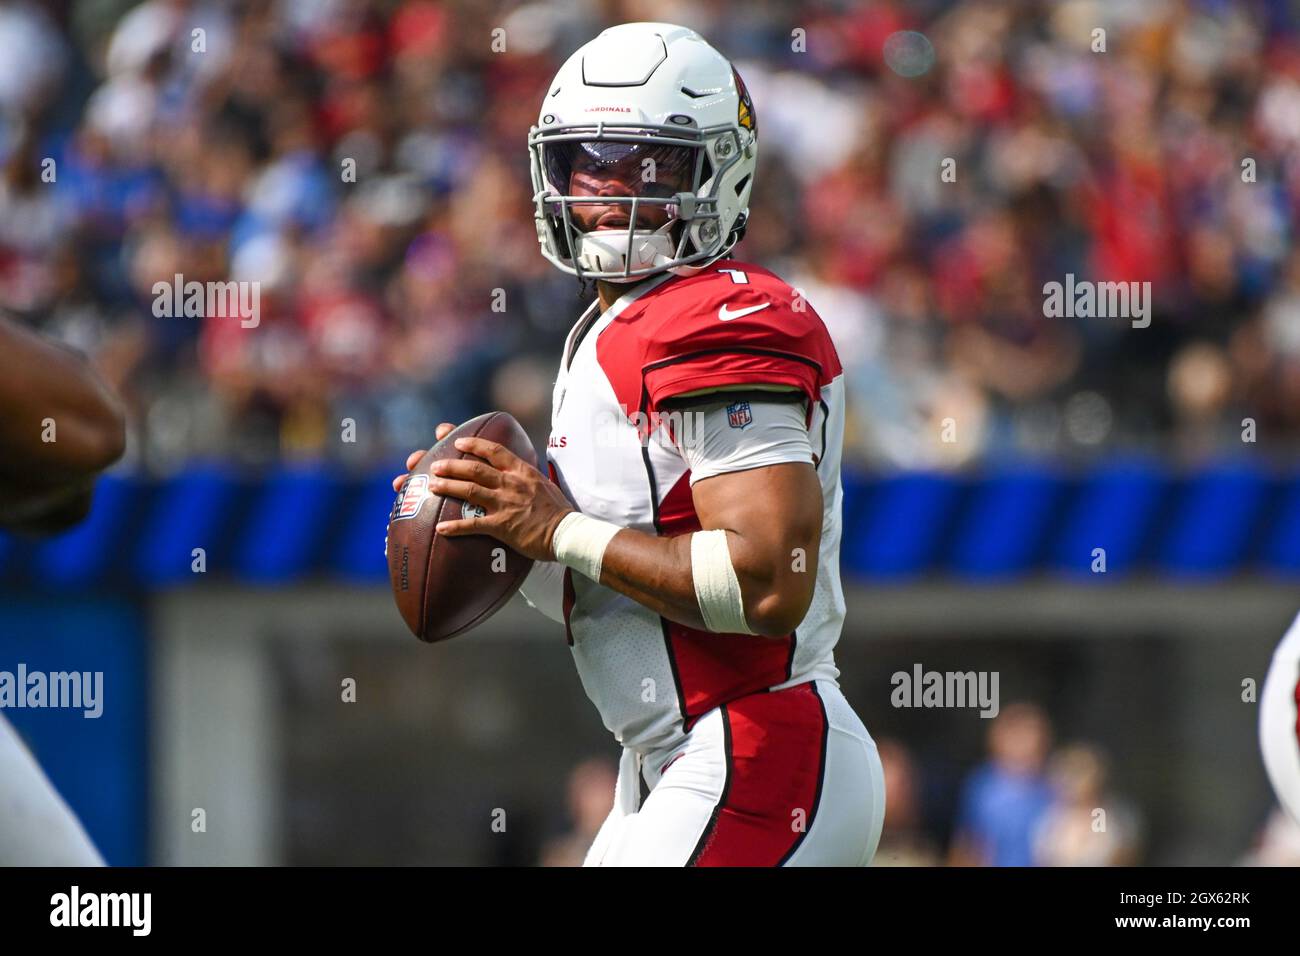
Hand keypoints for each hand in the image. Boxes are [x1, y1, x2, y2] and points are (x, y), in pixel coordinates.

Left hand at [392, 424, 574, 561]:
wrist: (567, 532)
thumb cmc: (558, 511)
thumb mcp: (543, 484)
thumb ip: (526, 477)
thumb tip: (516, 472)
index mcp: (521, 472)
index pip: (494, 451)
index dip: (474, 445)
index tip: (459, 442)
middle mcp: (511, 484)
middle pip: (474, 469)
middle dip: (452, 466)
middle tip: (435, 466)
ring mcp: (505, 504)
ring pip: (469, 491)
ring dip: (448, 488)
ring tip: (432, 487)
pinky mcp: (502, 526)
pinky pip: (473, 525)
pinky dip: (455, 527)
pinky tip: (441, 529)